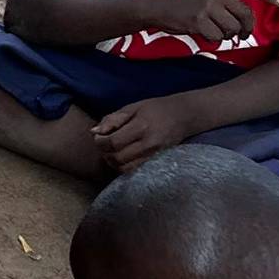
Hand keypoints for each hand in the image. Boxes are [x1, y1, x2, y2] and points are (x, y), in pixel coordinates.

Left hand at [92, 94, 208, 171]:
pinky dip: (124, 166)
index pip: (113, 142)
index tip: (98, 137)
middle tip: (103, 145)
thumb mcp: (133, 107)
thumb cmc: (156, 109)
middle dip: (104, 153)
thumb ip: (113, 119)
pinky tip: (123, 156)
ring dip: (113, 162)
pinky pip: (134, 171)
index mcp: (141, 127)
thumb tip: (94, 131)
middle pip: (117, 158)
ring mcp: (154, 156)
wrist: (184, 116)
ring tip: (112, 151)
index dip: (100, 142)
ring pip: (125, 168)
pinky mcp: (157, 162)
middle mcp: (149, 144)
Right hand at [158, 0, 278, 42]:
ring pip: (232, 29)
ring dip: (225, 34)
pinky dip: (211, 39)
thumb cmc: (186, 4)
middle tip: (243, 34)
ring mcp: (207, 7)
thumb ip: (225, 2)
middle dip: (246, 28)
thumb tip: (245, 22)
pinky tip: (201, 32)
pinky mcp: (199, 21)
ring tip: (212, 29)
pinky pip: (217, 37)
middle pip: (245, 15)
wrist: (159, 7)